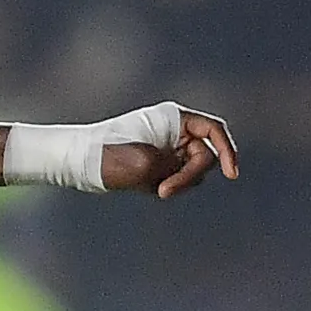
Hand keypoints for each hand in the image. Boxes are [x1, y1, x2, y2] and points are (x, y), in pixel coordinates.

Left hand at [104, 107, 238, 199]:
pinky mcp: (158, 167)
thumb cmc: (109, 156)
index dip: (227, 151)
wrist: (78, 163)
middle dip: (188, 176)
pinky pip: (176, 182)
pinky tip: (144, 187)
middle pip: (204, 157)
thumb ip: (177, 169)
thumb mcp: (147, 164)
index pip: (214, 131)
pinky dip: (166, 187)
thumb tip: (190, 176)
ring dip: (177, 184)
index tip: (231, 175)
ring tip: (149, 186)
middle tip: (162, 192)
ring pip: (192, 173)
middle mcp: (174, 132)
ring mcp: (166, 149)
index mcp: (174, 119)